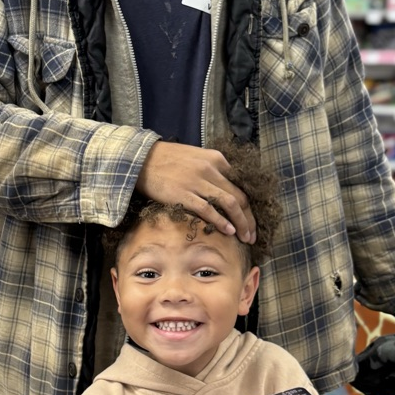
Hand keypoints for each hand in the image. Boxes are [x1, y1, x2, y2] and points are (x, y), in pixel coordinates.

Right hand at [136, 142, 255, 243]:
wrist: (140, 158)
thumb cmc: (168, 159)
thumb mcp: (196, 157)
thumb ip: (212, 170)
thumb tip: (225, 189)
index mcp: (216, 159)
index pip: (241, 185)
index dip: (250, 205)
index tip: (252, 220)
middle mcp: (211, 169)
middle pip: (240, 197)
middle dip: (249, 219)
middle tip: (253, 235)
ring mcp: (198, 181)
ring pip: (230, 204)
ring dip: (241, 223)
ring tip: (246, 238)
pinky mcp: (184, 194)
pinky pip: (209, 210)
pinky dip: (222, 222)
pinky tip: (229, 232)